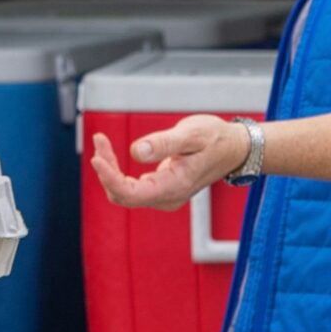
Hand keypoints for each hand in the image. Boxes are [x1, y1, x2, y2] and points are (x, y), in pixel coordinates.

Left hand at [90, 115, 250, 211]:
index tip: (96, 158)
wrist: (233, 149)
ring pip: (124, 192)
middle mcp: (168, 197)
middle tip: (99, 139)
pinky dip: (117, 171)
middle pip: (123, 195)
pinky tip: (110, 153)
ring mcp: (164, 196)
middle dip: (106, 170)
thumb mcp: (191, 134)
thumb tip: (135, 152)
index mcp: (175, 186)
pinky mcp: (160, 190)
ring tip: (101, 142)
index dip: (110, 178)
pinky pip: (131, 187)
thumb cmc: (215, 139)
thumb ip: (164, 143)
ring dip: (109, 170)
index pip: (133, 194)